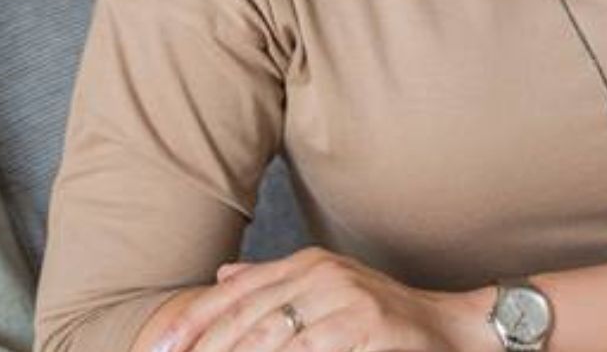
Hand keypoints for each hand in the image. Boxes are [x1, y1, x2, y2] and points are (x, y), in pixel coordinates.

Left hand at [153, 246, 493, 351]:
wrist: (449, 327)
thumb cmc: (384, 316)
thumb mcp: (327, 289)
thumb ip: (275, 284)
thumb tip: (221, 277)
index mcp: (307, 264)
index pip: (235, 292)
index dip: (191, 323)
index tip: (156, 351)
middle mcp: (320, 273)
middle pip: (244, 317)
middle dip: (204, 351)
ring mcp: (342, 297)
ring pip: (267, 337)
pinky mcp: (362, 325)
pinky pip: (305, 351)